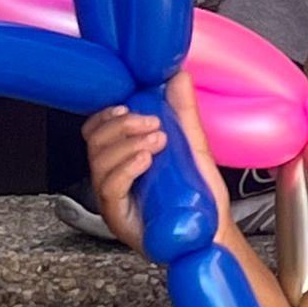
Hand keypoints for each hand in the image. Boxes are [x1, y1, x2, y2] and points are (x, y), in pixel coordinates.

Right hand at [82, 73, 228, 255]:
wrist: (213, 231)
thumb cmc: (200, 195)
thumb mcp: (193, 146)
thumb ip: (182, 112)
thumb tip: (177, 75)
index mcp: (123, 158)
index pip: (96, 130)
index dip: (106, 115)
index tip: (129, 105)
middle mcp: (113, 178)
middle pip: (94, 143)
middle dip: (121, 126)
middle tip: (152, 124)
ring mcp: (114, 200)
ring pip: (99, 163)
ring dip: (127, 144)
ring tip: (157, 142)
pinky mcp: (119, 219)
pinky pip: (109, 188)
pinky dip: (125, 168)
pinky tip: (144, 160)